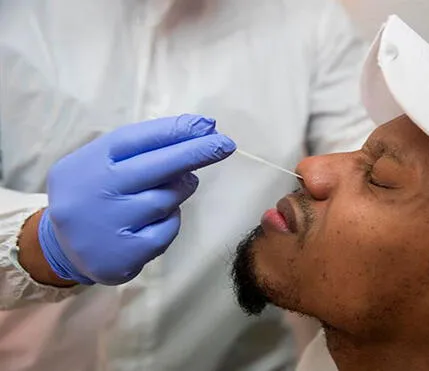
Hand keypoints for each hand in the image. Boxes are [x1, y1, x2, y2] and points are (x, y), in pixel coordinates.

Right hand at [38, 114, 235, 284]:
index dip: (176, 130)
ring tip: (174, 188)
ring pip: (166, 199)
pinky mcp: (124, 254)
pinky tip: (157, 220)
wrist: (60, 246)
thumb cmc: (95, 193)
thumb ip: (144, 148)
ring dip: (179, 191)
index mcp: (91, 162)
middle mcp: (98, 191)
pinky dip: (170, 222)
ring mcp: (110, 225)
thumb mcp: (103, 162)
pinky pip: (167, 230)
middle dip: (196, 152)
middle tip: (225, 144)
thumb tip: (201, 131)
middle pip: (158, 167)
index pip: (139, 139)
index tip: (208, 125)